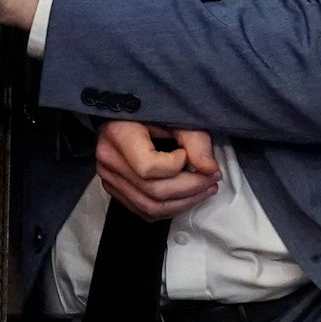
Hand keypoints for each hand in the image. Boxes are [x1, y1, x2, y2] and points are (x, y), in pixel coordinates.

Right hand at [96, 122, 219, 220]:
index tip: (186, 152)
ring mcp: (108, 178)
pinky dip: (169, 208)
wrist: (122, 112)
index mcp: (119, 135)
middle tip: (212, 179)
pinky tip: (186, 197)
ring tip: (205, 189)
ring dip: (184, 203)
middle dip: (190, 188)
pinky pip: (144, 211)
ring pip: (150, 207)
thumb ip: (194, 140)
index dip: (176, 164)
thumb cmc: (150, 110)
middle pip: (153, 191)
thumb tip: (210, 170)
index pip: (149, 167)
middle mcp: (109, 160)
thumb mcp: (174, 115)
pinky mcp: (114, 189)